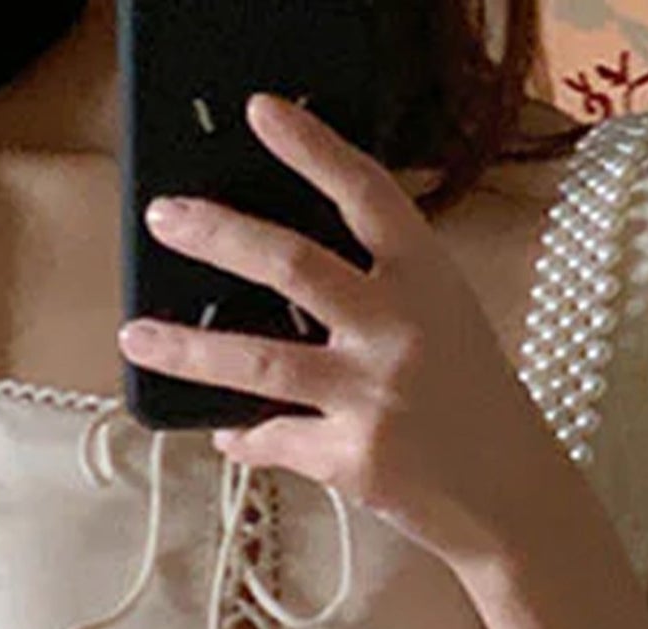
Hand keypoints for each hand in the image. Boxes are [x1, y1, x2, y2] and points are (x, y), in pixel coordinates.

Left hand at [119, 87, 558, 577]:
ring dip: (188, 350)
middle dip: (217, 234)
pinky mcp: (353, 459)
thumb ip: (381, 284)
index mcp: (426, 277)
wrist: (511, 497)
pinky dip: (245, 435)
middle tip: (163, 218)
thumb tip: (282, 272)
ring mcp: (373, 394)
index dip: (312, 148)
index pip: (364, 192)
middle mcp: (399, 327)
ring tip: (136, 336)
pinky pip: (276, 438)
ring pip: (260, 360)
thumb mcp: (444, 317)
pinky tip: (226, 431)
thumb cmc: (473, 400)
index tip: (261, 113)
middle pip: (292, 263)